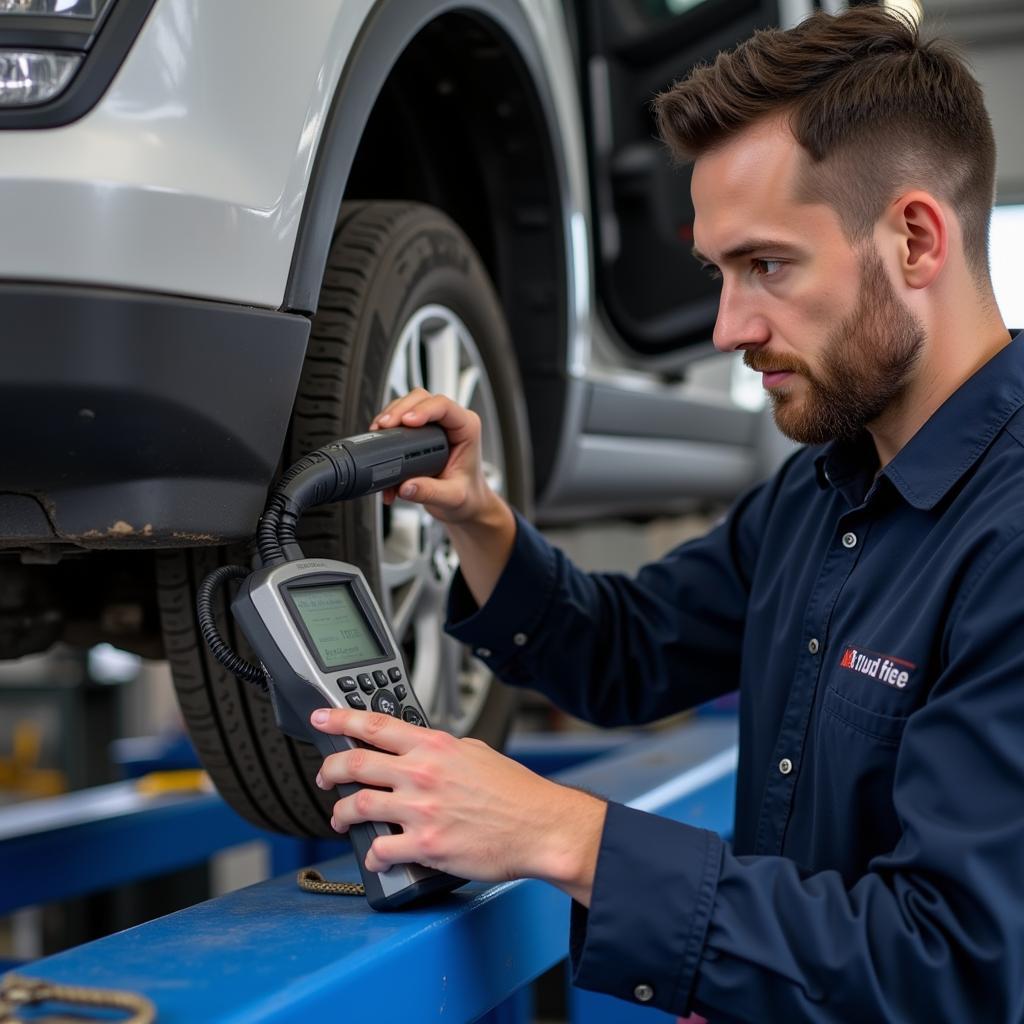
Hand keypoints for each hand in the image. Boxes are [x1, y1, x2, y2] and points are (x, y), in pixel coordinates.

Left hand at [311, 708, 606, 905]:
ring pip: (358, 805)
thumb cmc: (516, 793)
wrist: (540, 826)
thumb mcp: (476, 752)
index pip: (375, 725)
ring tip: (341, 817)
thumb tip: (422, 750)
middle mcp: (423, 774)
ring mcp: (421, 809)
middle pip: (355, 764)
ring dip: (341, 813)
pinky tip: (376, 853)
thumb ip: (443, 750)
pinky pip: (380, 849)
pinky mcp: (426, 844)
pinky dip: (372, 854)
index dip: (340, 720)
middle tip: (323, 776)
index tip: (321, 719)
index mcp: (435, 747)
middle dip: (329, 769)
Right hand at [370, 388, 498, 525]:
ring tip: (378, 432)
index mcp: (466, 429)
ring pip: (408, 404)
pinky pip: (400, 420)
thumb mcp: (453, 497)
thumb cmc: (467, 494)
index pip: (444, 406)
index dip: (423, 410)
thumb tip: (406, 486)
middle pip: (421, 399)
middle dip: (400, 409)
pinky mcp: (420, 432)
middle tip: (385, 426)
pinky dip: (387, 432)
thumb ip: (430, 492)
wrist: (466, 503)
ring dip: (390, 416)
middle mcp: (451, 422)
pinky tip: (380, 448)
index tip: (406, 422)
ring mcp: (434, 425)